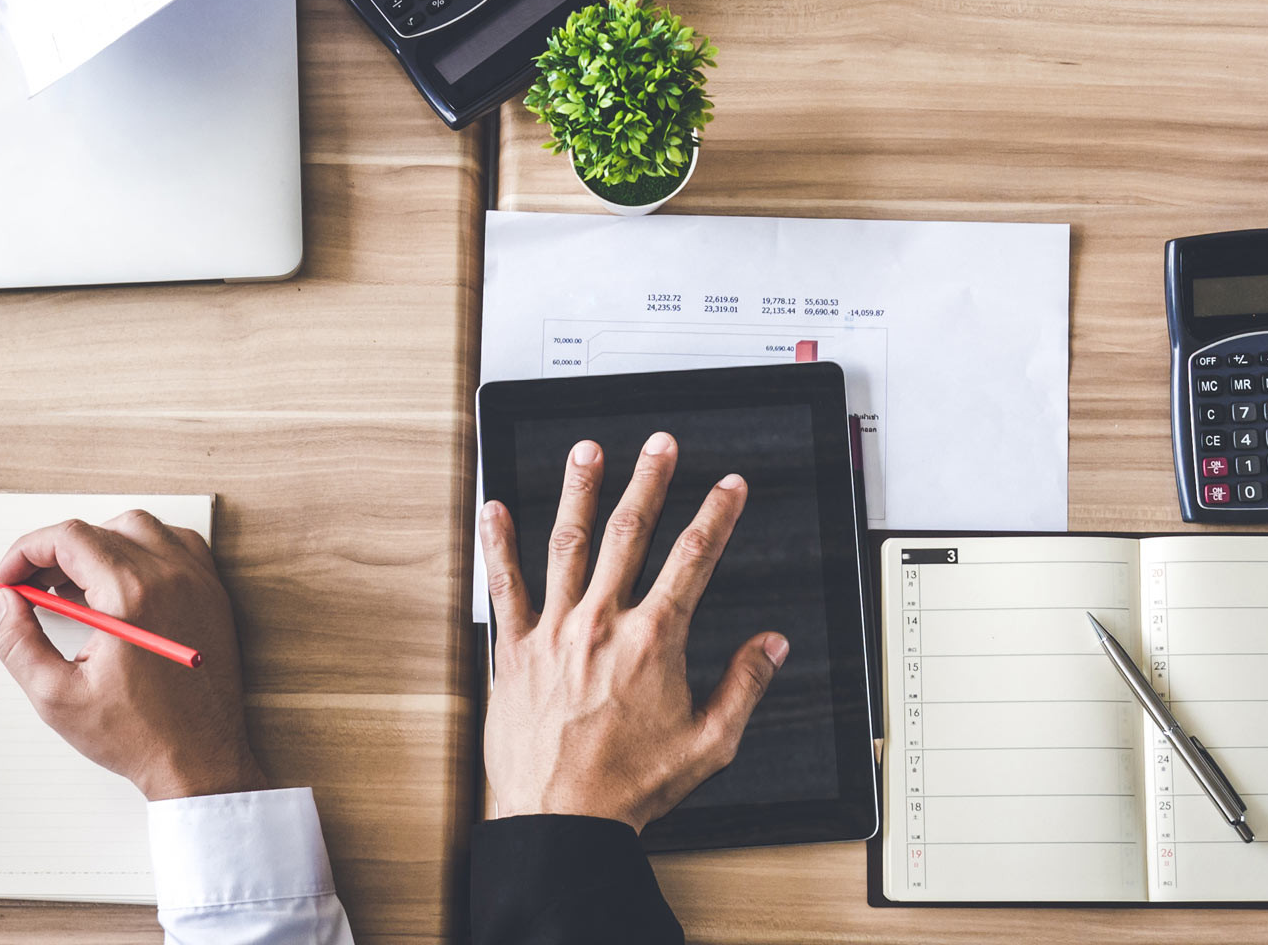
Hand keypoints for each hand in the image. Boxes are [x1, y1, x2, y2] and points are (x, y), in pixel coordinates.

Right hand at [0, 513, 264, 801]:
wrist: (200, 761)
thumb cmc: (140, 735)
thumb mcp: (57, 697)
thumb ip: (18, 643)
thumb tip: (6, 602)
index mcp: (132, 594)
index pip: (70, 538)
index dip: (27, 550)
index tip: (9, 576)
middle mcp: (171, 576)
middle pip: (101, 530)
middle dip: (55, 552)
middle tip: (31, 585)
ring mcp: (198, 581)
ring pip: (140, 528)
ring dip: (98, 545)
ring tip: (70, 587)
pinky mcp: (212, 593)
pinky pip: (175, 544)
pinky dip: (141, 550)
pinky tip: (118, 585)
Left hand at [480, 433, 787, 829]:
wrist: (560, 822)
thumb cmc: (628, 788)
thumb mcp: (708, 743)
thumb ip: (744, 686)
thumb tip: (772, 646)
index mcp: (652, 641)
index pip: (694, 559)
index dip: (716, 515)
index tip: (729, 486)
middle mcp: (601, 624)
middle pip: (631, 533)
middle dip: (650, 482)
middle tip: (661, 445)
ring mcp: (554, 632)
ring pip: (568, 544)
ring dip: (580, 492)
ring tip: (588, 452)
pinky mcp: (514, 650)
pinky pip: (505, 587)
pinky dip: (498, 546)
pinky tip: (495, 510)